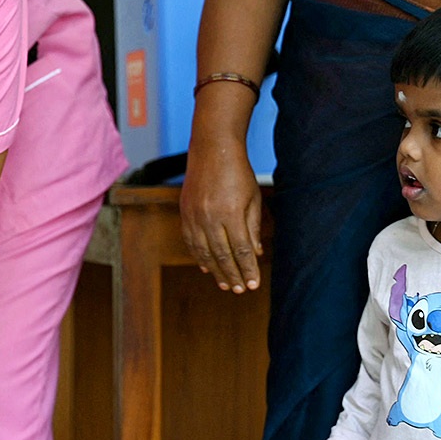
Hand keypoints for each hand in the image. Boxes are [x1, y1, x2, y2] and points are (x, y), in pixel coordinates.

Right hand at [181, 134, 263, 293]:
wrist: (212, 149)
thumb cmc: (238, 172)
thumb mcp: (253, 198)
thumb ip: (253, 227)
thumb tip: (255, 254)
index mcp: (230, 213)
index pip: (241, 250)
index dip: (248, 269)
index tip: (254, 284)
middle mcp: (210, 217)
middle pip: (222, 255)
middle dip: (233, 275)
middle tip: (241, 290)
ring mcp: (194, 216)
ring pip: (204, 252)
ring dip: (216, 271)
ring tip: (226, 284)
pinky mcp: (185, 213)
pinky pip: (191, 241)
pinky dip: (199, 256)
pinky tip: (206, 267)